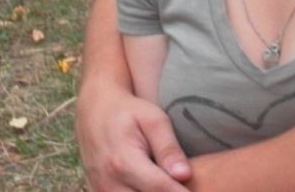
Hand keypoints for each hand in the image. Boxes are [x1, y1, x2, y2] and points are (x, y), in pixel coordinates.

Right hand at [76, 84, 191, 190]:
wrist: (95, 110)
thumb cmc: (130, 112)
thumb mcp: (154, 120)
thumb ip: (168, 148)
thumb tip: (185, 175)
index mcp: (123, 162)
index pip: (159, 188)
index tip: (198, 191)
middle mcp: (109, 182)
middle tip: (186, 185)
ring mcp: (101, 190)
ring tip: (171, 183)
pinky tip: (154, 186)